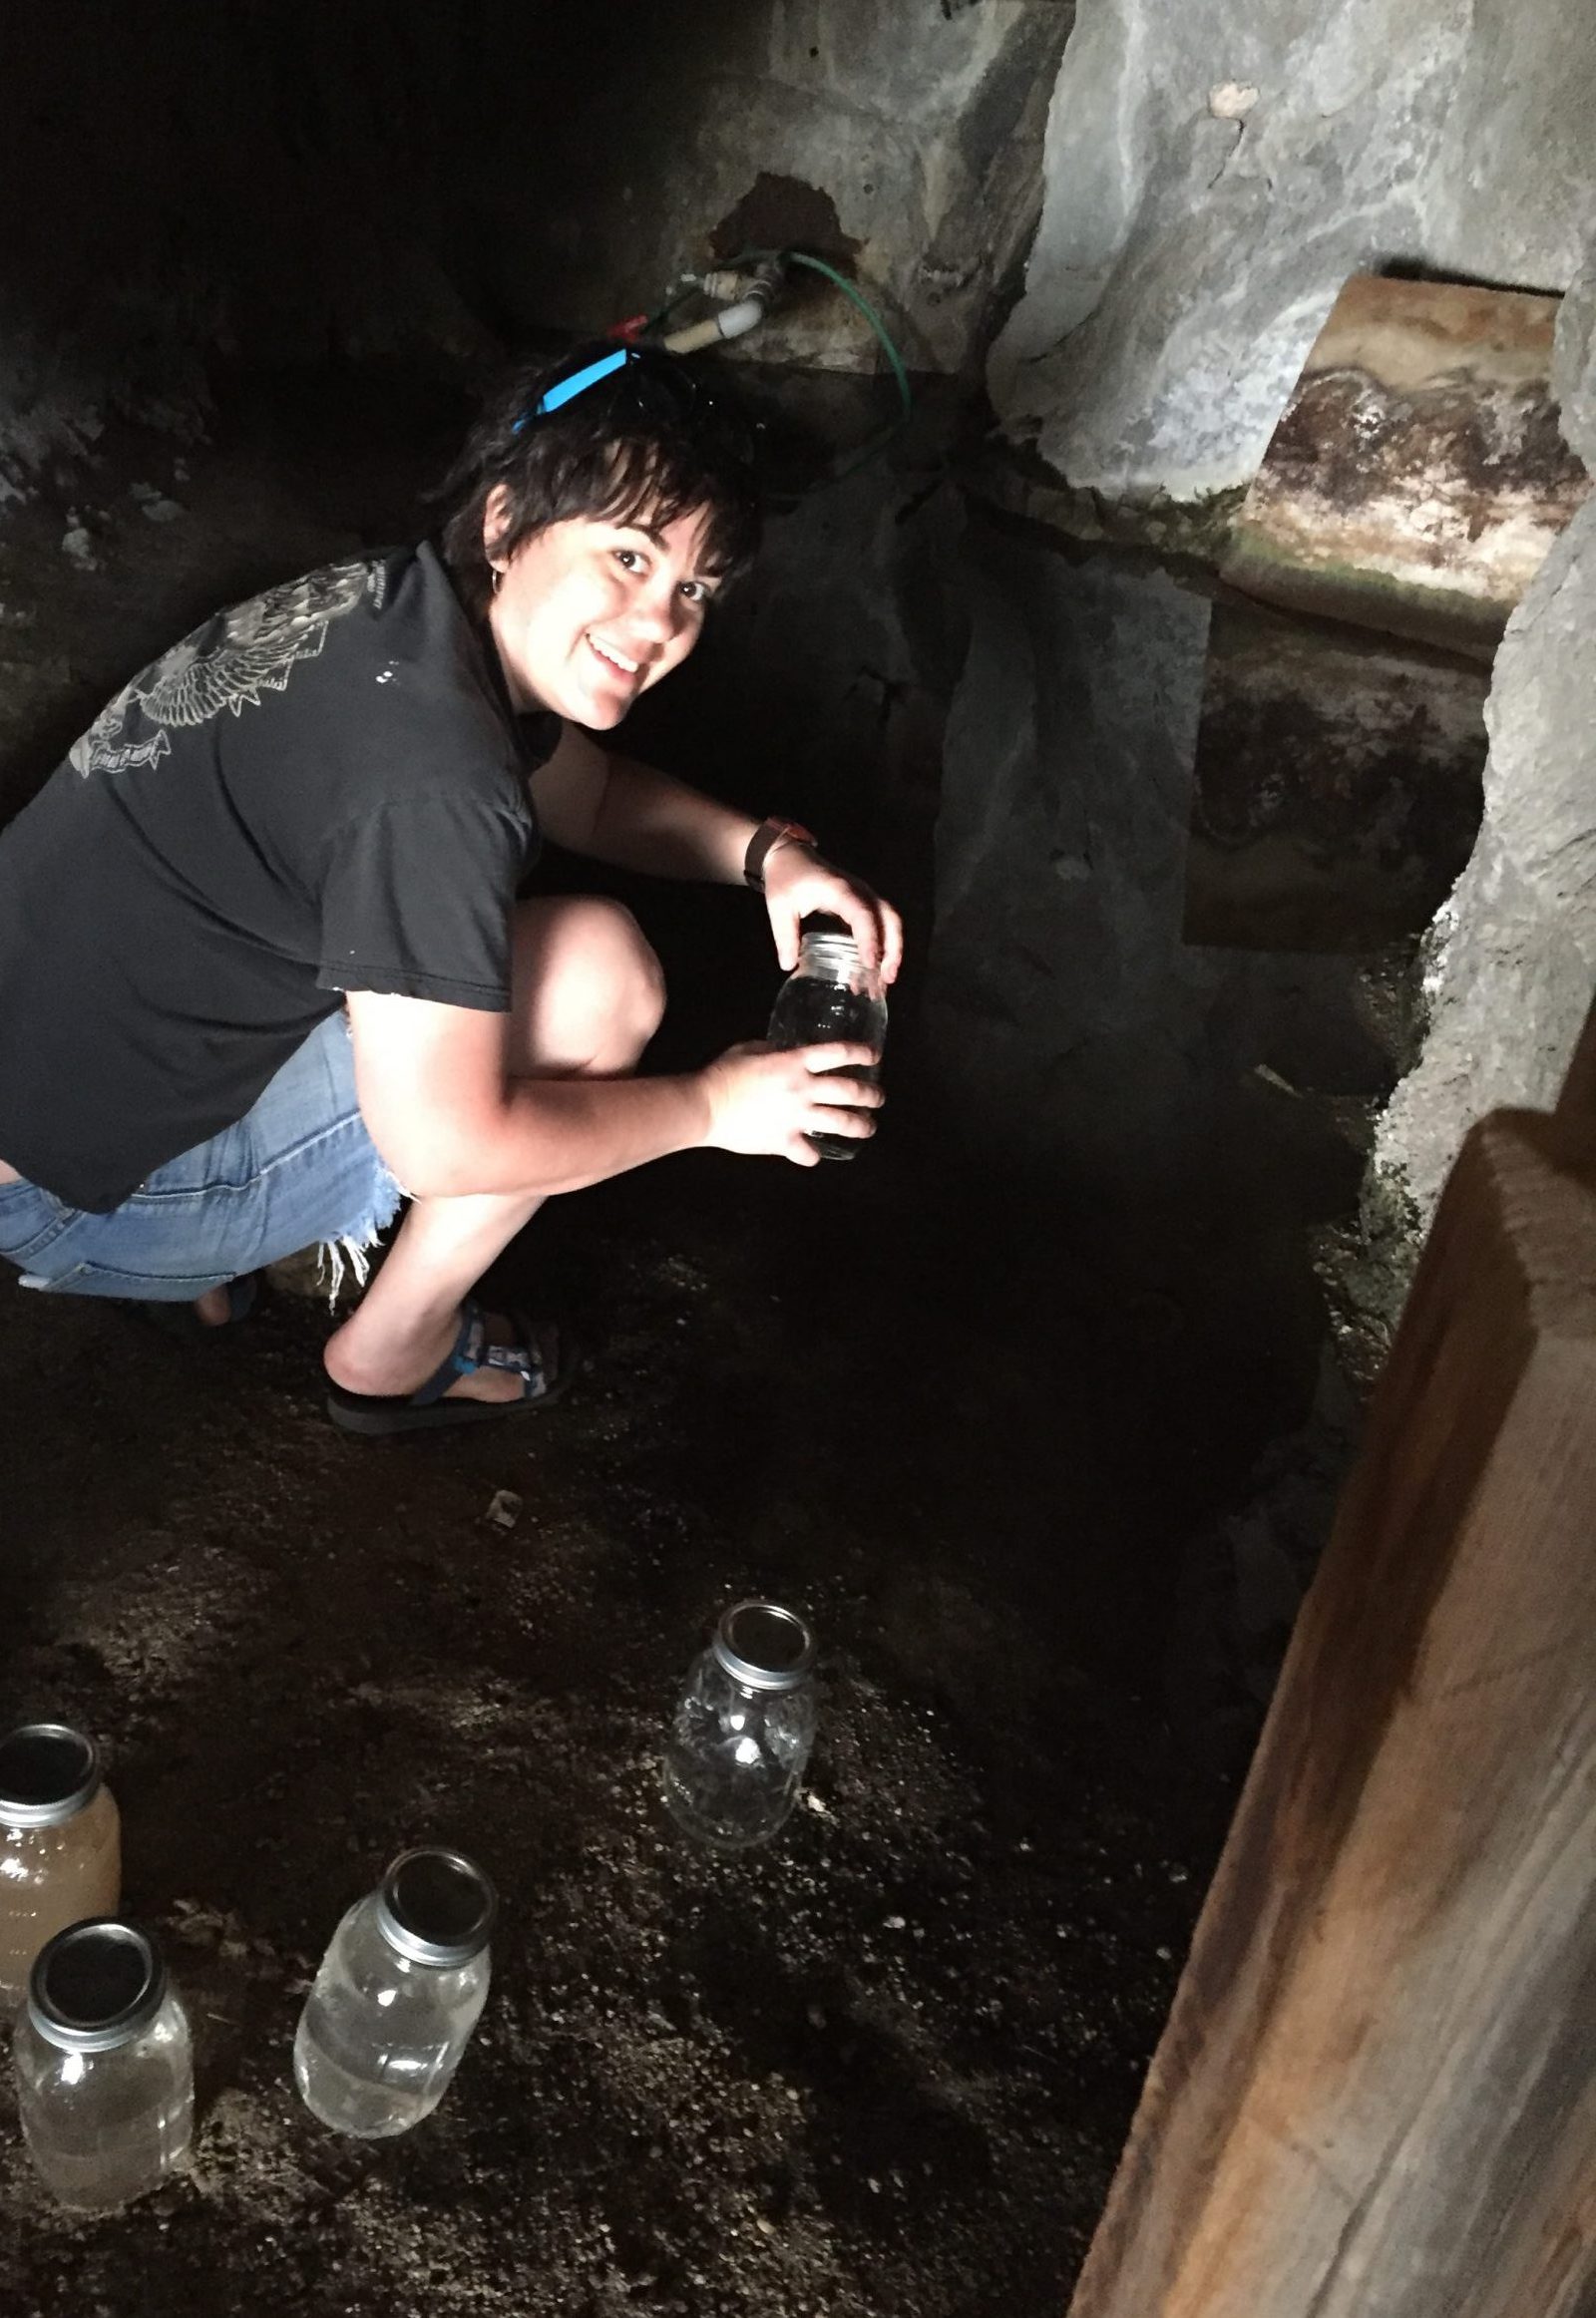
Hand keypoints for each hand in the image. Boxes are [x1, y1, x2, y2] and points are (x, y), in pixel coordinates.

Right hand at [700, 1040, 883, 1165]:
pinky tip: (814, 1154)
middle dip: (871, 1095)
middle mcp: (803, 1089)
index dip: (860, 1053)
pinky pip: (809, 1153)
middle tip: (878, 1098)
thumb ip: (774, 1050)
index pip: (838, 1053)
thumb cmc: (723, 1074)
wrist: (704, 1107)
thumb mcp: (750, 1049)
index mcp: (794, 1063)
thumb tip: (786, 1052)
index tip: (873, 1056)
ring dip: (860, 1126)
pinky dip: (813, 1155)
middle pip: (850, 1091)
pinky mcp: (784, 1141)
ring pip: (841, 1123)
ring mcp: (796, 1117)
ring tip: (868, 1127)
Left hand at [762, 843, 903, 983]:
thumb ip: (785, 936)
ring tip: (885, 980)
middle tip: (887, 978)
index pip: (862, 915)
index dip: (869, 939)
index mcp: (839, 890)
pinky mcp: (862, 902)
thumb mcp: (779, 907)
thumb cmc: (785, 878)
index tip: (869, 963)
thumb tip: (789, 966)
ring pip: (890, 921)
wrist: (789, 856)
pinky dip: (883, 945)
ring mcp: (864, 895)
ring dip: (892, 949)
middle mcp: (859, 891)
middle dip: (893, 948)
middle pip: (889, 917)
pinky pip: (880, 923)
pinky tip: (873, 968)